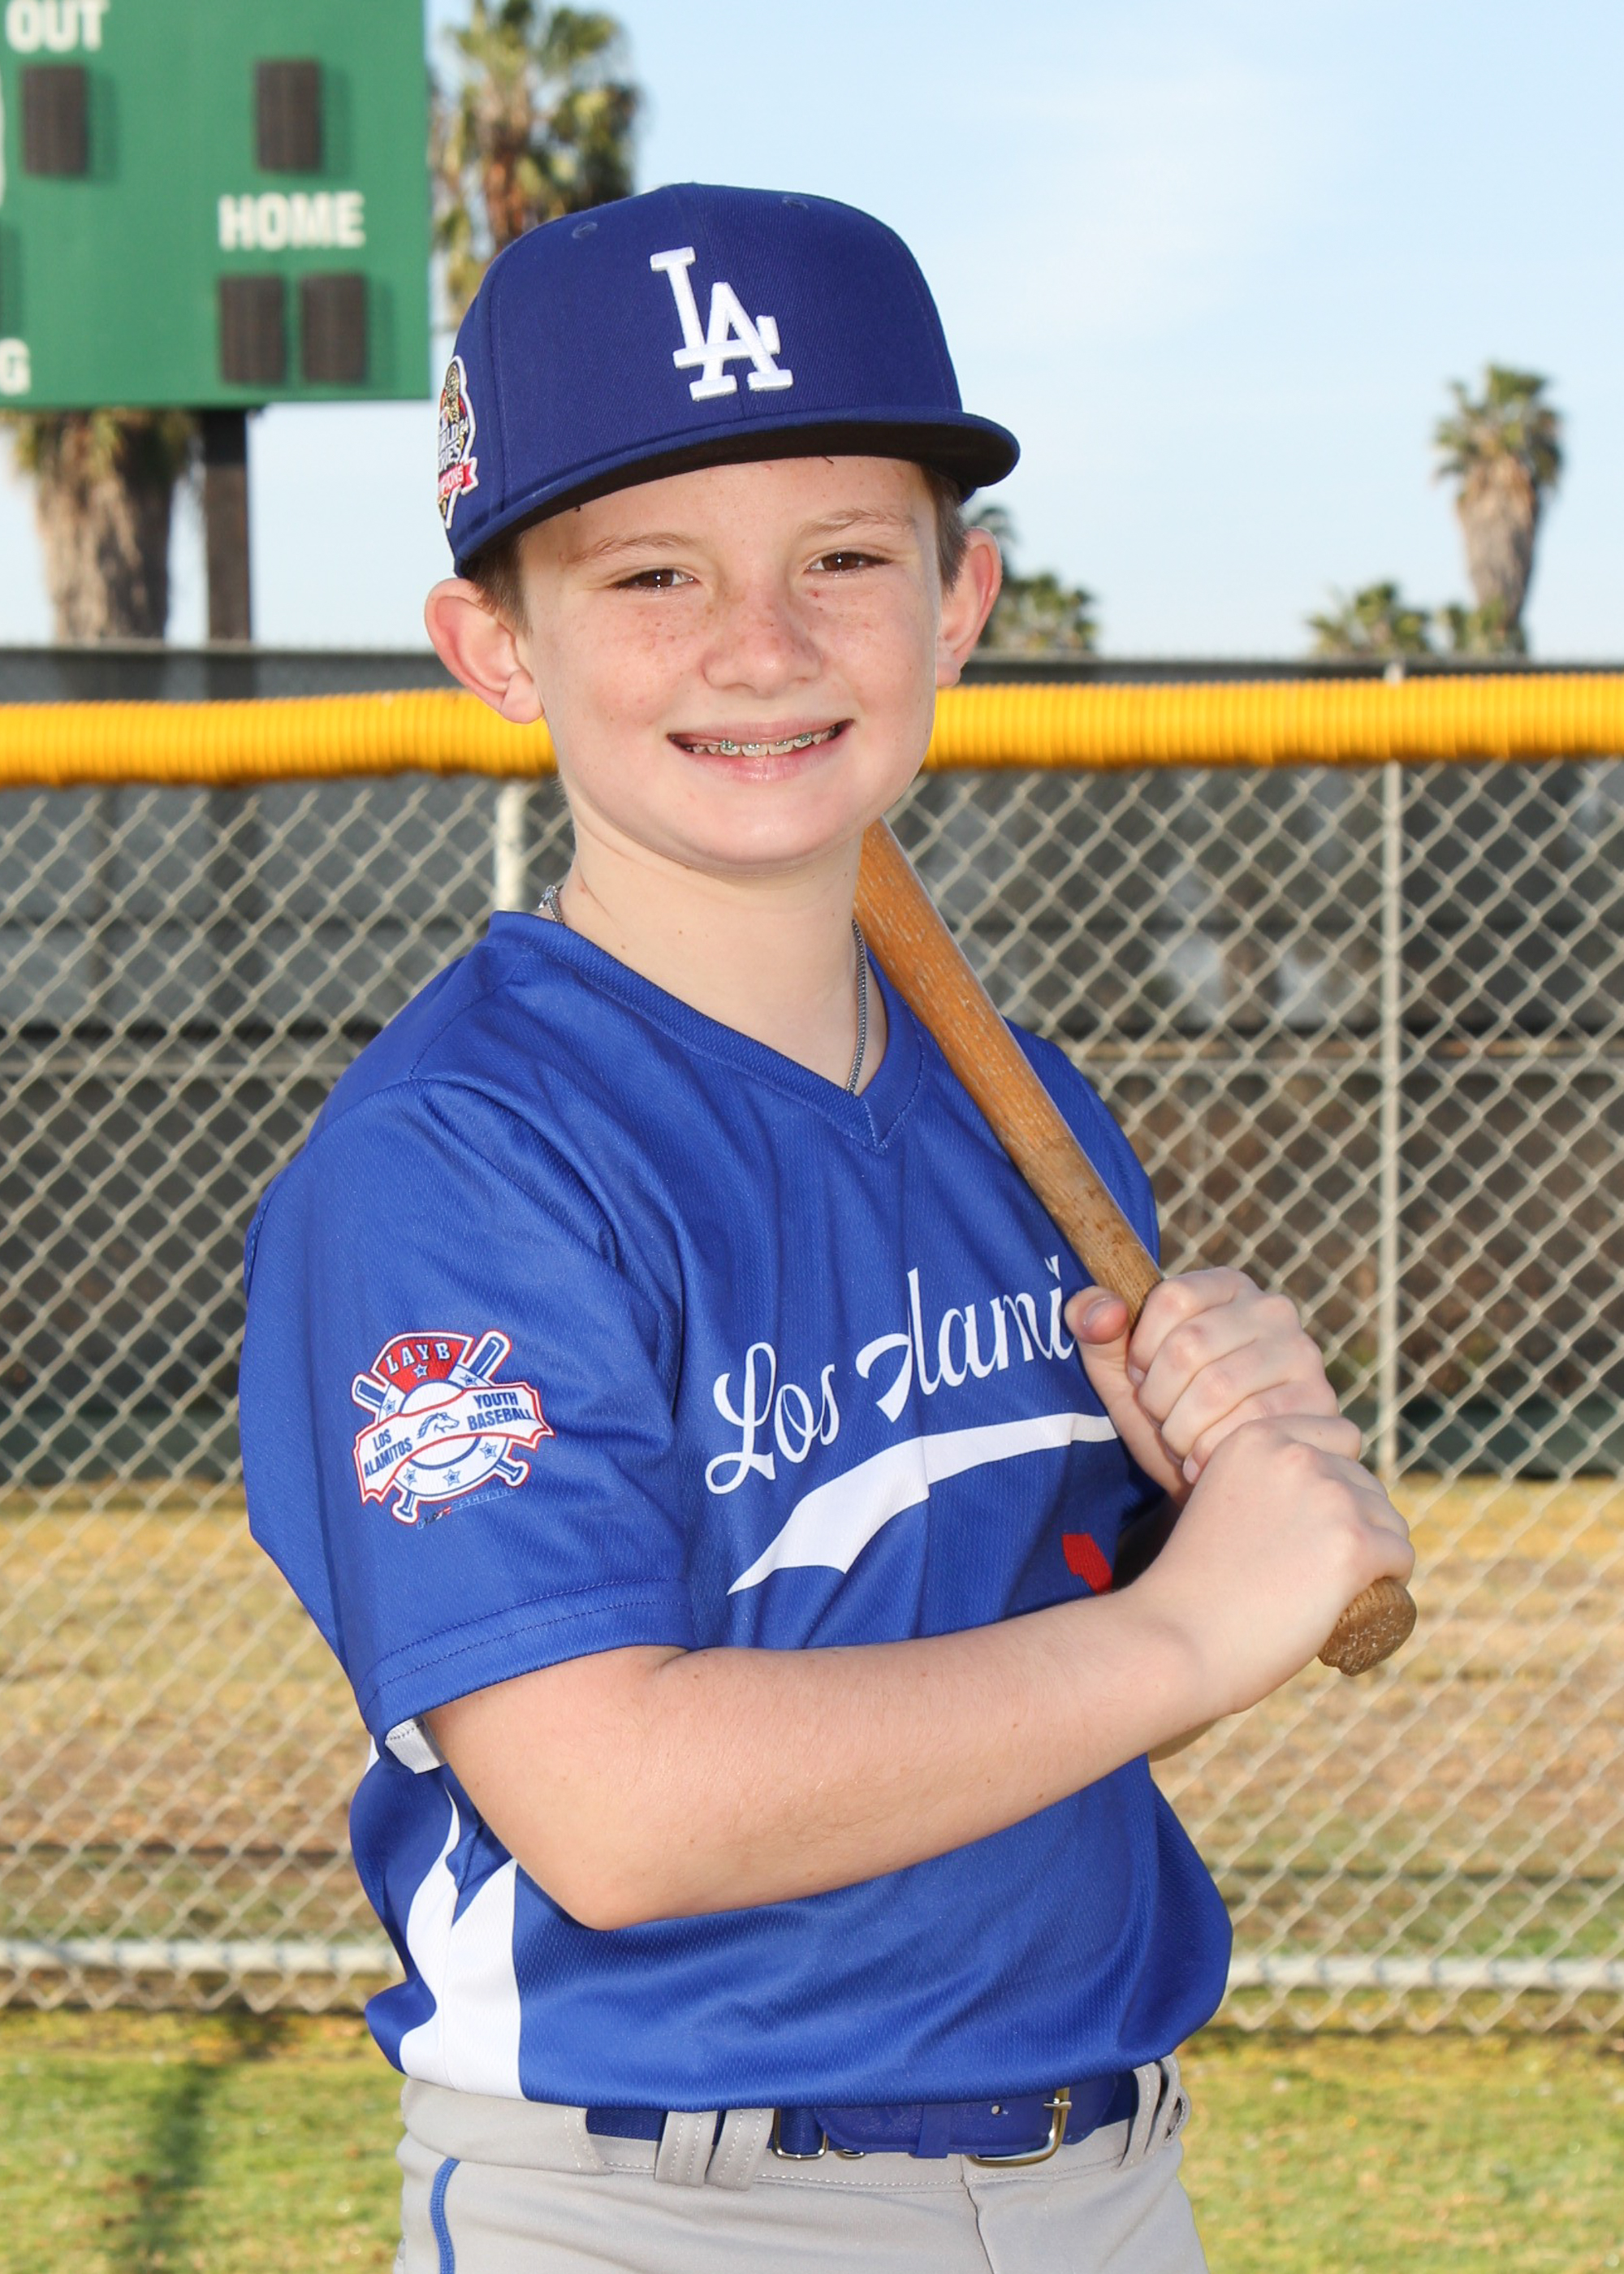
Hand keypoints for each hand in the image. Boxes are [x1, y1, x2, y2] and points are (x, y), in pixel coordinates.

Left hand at [1066, 1268, 1346, 1495]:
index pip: (1171, 1298)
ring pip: (1218, 1387)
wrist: (1218, 1483)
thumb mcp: (1122, 1374)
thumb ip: (1095, 1329)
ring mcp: (1304, 1356)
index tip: (1142, 1377)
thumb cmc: (1169, 1416)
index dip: (1142, 1350)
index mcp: (1226, 1287)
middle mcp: (1273, 1310)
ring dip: (1182, 1429)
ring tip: (1182, 1442)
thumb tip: (1102, 1313)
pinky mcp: (1321, 1406)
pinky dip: (1212, 1453)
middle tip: (1162, 1420)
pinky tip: (1204, 1463)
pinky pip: (1252, 1426)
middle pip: (1190, 1344)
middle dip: (1159, 1397)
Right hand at [1130, 1414, 1414, 1717]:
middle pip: (1365, 1480)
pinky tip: (1367, 1597)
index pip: (1338, 1434)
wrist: (1178, 1637)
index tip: (1319, 1519)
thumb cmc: (1192, 1586)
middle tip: (1325, 1567)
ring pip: (1389, 1519)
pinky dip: (1392, 1580)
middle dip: (1357, 1519)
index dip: (1337, 1477)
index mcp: (1256, 1436)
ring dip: (1377, 1550)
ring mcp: (1328, 1498)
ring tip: (1342, 1587)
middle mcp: (1296, 1455)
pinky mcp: (1354, 1544)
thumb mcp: (1220, 1502)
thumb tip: (1313, 1497)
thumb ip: (1261, 1484)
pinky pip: (1400, 1556)